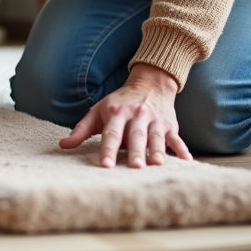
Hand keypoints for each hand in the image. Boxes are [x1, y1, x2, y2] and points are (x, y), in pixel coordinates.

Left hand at [59, 63, 192, 168]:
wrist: (150, 83)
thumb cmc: (119, 103)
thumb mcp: (98, 111)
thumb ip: (81, 130)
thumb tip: (63, 145)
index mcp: (117, 114)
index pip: (111, 134)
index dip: (107, 150)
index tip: (105, 165)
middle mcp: (137, 116)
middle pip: (136, 136)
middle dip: (135, 152)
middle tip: (134, 168)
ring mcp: (155, 120)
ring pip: (156, 137)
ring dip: (157, 151)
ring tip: (157, 165)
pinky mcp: (170, 125)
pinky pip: (177, 139)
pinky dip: (183, 150)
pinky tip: (188, 163)